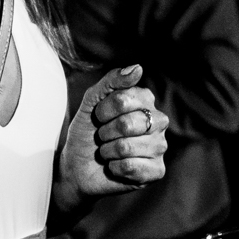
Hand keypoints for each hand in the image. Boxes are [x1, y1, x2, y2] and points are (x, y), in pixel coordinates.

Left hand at [58, 65, 167, 200]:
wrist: (78, 166)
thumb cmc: (87, 131)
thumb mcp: (92, 101)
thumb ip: (112, 81)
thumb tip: (138, 67)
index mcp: (146, 100)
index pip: (123, 100)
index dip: (102, 111)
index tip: (98, 117)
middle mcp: (159, 121)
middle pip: (127, 124)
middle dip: (105, 133)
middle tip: (103, 137)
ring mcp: (160, 146)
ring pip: (127, 147)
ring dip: (108, 152)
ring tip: (109, 152)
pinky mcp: (157, 170)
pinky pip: (130, 167)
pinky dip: (114, 168)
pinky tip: (116, 167)